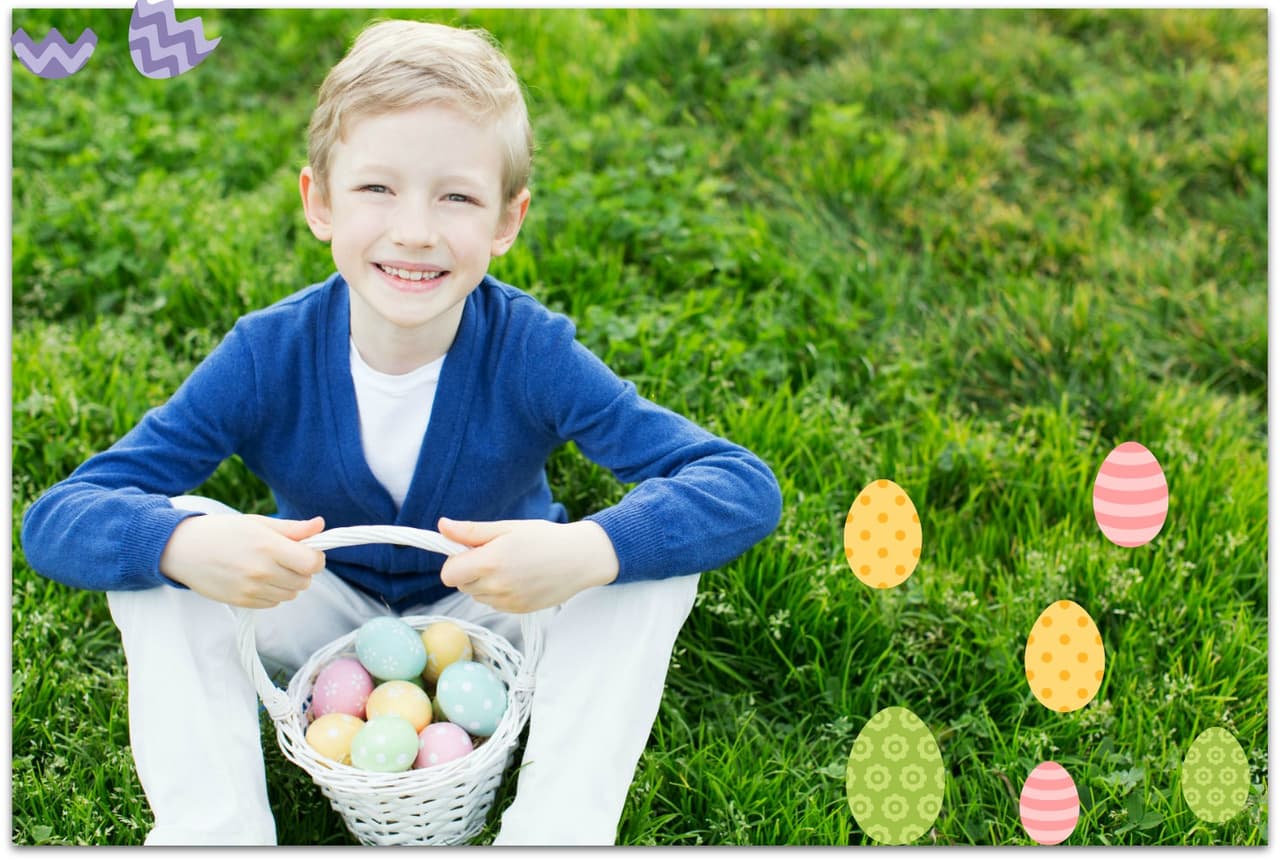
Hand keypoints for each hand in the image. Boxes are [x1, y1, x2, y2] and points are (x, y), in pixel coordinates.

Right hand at [159, 513, 326, 607]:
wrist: (182, 549)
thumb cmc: (222, 531)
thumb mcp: (258, 523)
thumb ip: (292, 528)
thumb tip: (321, 525)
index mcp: (269, 547)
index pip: (312, 563)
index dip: (316, 557)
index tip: (308, 551)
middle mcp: (262, 571)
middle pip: (305, 581)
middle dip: (303, 570)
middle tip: (287, 557)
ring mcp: (252, 589)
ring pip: (291, 594)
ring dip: (288, 583)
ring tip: (270, 567)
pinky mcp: (242, 602)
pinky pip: (273, 603)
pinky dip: (273, 593)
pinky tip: (258, 578)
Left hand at [436, 518, 618, 612]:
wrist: (580, 559)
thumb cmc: (545, 538)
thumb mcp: (507, 528)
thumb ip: (471, 531)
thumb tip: (441, 526)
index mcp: (490, 562)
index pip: (448, 574)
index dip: (454, 561)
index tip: (469, 551)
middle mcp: (496, 586)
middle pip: (461, 585)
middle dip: (470, 570)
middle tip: (495, 554)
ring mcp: (507, 602)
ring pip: (477, 596)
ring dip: (484, 583)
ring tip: (510, 566)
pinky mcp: (518, 611)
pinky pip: (494, 604)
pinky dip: (499, 593)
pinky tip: (519, 578)